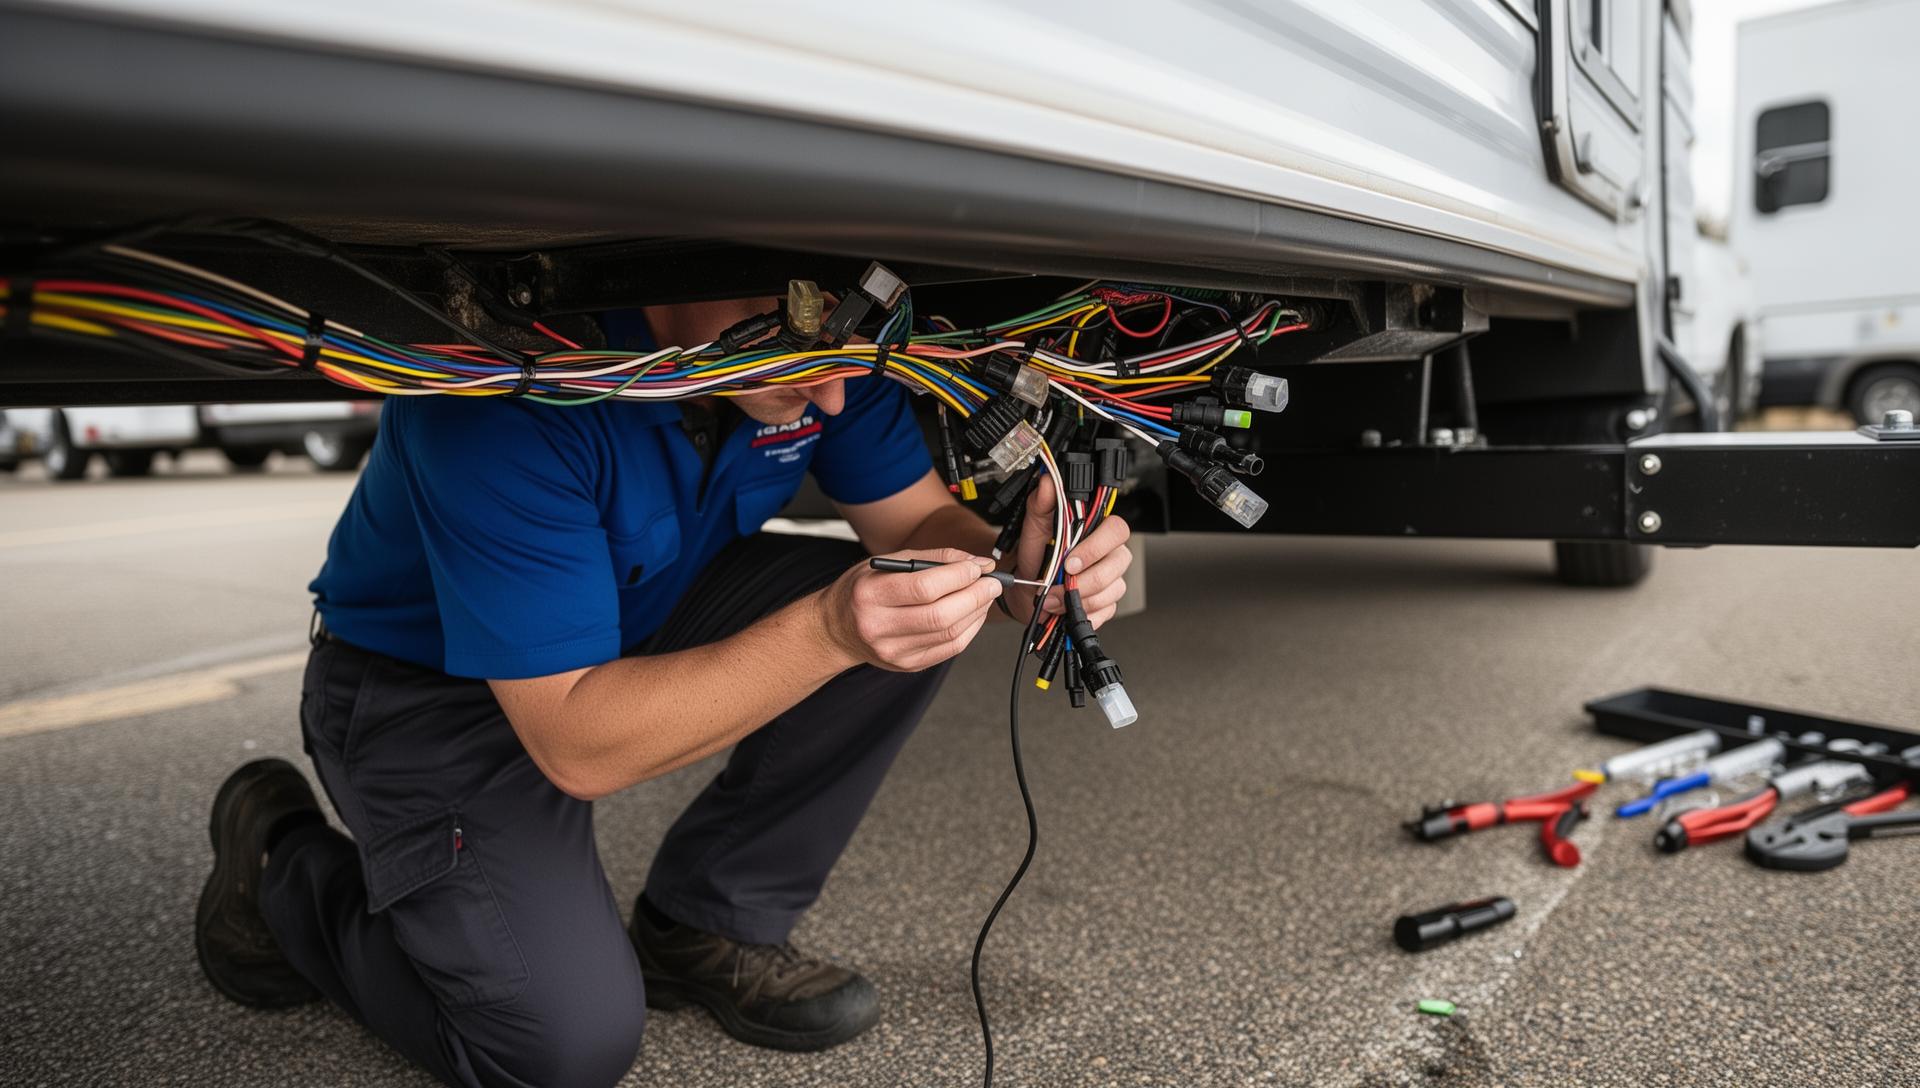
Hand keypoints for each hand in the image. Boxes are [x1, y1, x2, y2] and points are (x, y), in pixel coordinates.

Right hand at [817, 548, 1003, 671]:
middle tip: (992, 583)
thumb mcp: (887, 563)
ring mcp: (893, 651)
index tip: (978, 567)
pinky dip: (969, 629)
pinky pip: (949, 649)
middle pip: (941, 615)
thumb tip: (976, 563)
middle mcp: (879, 626)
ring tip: (985, 596)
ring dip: (977, 612)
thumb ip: (933, 559)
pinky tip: (973, 614)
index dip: (959, 576)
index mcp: (870, 595)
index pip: (924, 587)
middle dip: (976, 596)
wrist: (836, 629)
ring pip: (949, 634)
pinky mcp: (907, 665)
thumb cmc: (862, 590)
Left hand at [1007, 476, 1132, 627]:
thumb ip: (1041, 504)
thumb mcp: (1033, 529)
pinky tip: (1066, 609)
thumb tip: (1048, 483)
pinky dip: (1083, 613)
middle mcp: (1110, 554)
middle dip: (1086, 579)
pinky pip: (1106, 610)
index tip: (1070, 562)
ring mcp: (1112, 579)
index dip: (1096, 548)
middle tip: (1061, 584)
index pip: (1116, 530)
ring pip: (1112, 590)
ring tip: (1054, 598)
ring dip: (1079, 599)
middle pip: (1118, 564)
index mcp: (1096, 531)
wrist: (1027, 591)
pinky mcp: (1109, 603)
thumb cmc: (1036, 558)